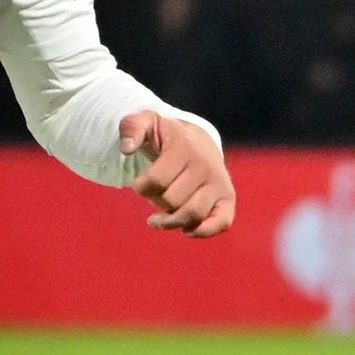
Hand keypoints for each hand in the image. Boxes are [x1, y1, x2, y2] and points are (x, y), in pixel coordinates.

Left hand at [119, 110, 233, 238]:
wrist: (199, 141)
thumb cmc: (167, 137)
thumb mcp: (147, 123)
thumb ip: (131, 128)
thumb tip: (126, 149)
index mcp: (185, 147)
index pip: (156, 181)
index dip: (141, 187)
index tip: (139, 183)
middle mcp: (206, 166)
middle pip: (171, 201)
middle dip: (155, 201)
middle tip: (155, 194)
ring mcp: (219, 183)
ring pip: (192, 215)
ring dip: (170, 222)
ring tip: (159, 219)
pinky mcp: (228, 199)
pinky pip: (221, 223)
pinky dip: (202, 231)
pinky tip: (185, 230)